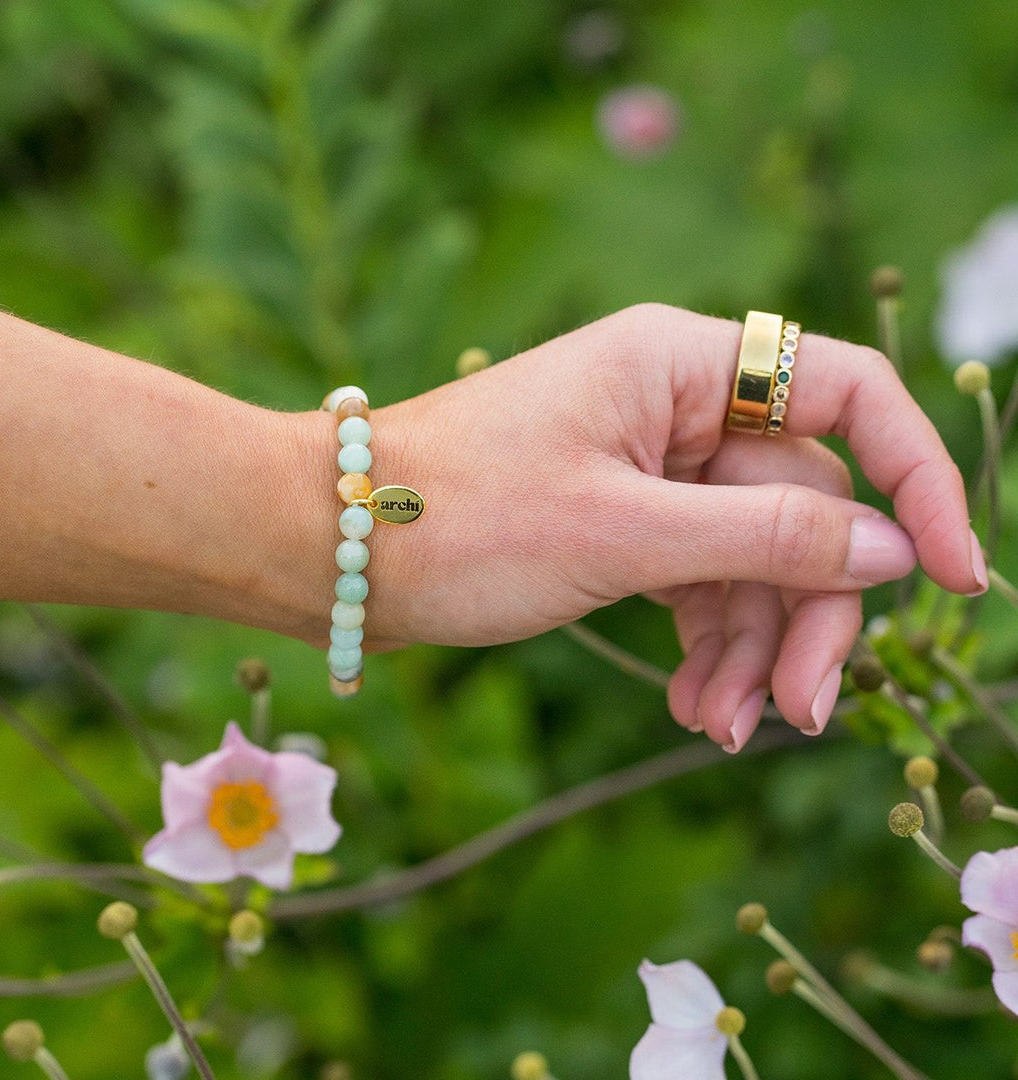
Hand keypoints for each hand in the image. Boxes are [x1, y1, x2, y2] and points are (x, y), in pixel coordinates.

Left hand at [368, 304, 983, 748]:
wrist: (334, 547)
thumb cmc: (458, 516)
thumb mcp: (622, 533)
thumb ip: (764, 536)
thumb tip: (886, 549)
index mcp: (679, 365)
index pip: (845, 397)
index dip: (914, 480)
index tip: (957, 577)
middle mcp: (672, 406)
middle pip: (798, 502)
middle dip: (807, 610)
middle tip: (803, 711)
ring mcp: (645, 468)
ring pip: (747, 555)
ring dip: (750, 646)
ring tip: (720, 727)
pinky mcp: (618, 521)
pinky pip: (695, 578)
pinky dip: (703, 642)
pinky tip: (692, 706)